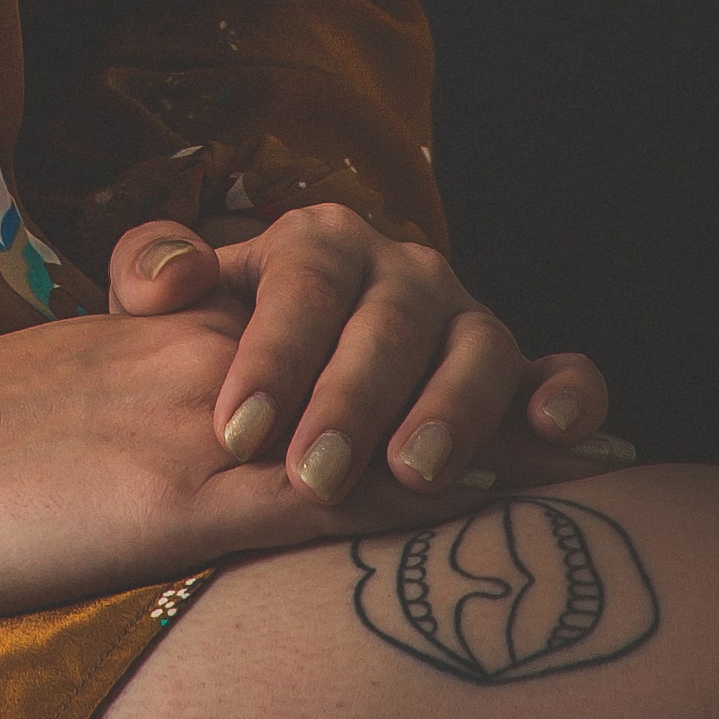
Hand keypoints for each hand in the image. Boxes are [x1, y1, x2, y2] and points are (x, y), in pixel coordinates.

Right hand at [0, 297, 544, 620]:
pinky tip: (475, 510)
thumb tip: (209, 444)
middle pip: (379, 359)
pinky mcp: (174, 500)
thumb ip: (142, 402)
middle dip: (488, 388)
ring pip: (368, 416)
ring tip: (583, 462)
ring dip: (481, 440)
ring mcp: (196, 428)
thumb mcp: (65, 403)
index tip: (517, 380)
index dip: (430, 349)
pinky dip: (407, 500)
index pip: (330, 327)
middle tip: (592, 417)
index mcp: (173, 337)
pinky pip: (314, 496)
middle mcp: (203, 363)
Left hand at [105, 203, 633, 507]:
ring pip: (479, 348)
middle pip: (388, 324)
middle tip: (316, 474)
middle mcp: (402, 271)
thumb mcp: (172, 314)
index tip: (236, 432)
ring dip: (453, 409)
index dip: (271, 356)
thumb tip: (172, 280)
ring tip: (413, 473)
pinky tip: (550, 433)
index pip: (300, 287)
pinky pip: (563, 373)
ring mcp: (468, 321)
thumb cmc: (223, 358)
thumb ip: (149, 276)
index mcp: (319, 244)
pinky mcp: (522, 377)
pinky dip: (568, 395)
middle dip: (352, 401)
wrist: (287, 395)